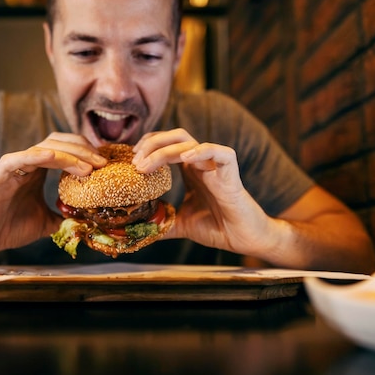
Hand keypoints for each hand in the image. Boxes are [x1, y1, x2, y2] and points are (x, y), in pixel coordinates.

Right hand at [0, 133, 106, 265]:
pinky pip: (23, 157)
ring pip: (45, 147)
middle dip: (84, 149)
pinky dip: (42, 155)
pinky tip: (59, 160)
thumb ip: (64, 217)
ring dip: (70, 154)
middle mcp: (27, 163)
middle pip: (59, 143)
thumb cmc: (8, 228)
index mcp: (37, 170)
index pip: (65, 149)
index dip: (86, 153)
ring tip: (90, 167)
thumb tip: (89, 221)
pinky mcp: (1, 172)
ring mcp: (14, 165)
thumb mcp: (46, 223)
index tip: (105, 165)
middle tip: (103, 162)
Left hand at [133, 129, 374, 272]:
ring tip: (146, 164)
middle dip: (151, 143)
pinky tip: (185, 158)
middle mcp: (201, 163)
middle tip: (134, 161)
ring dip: (163, 149)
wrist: (243, 238)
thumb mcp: (182, 224)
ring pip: (189, 142)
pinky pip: (220, 152)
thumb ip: (163, 223)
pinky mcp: (231, 173)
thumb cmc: (218, 227)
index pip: (166, 145)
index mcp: (190, 170)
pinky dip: (202, 151)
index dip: (147, 146)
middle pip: (174, 137)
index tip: (131, 160)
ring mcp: (215, 165)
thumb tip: (141, 230)